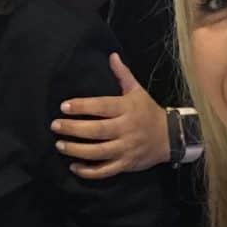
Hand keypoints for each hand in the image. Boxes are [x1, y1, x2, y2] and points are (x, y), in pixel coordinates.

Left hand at [51, 53, 169, 178]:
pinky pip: (106, 170)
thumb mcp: (138, 91)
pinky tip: (74, 166)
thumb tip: (112, 55)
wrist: (171, 137)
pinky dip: (89, 171)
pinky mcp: (126, 164)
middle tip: (55, 126)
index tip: (64, 106)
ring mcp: (127, 149)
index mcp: (128, 109)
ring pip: (99, 152)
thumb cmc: (148, 111)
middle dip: (74, 129)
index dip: (83, 106)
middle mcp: (127, 129)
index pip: (102, 106)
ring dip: (77, 150)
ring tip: (60, 145)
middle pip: (98, 131)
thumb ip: (123, 75)